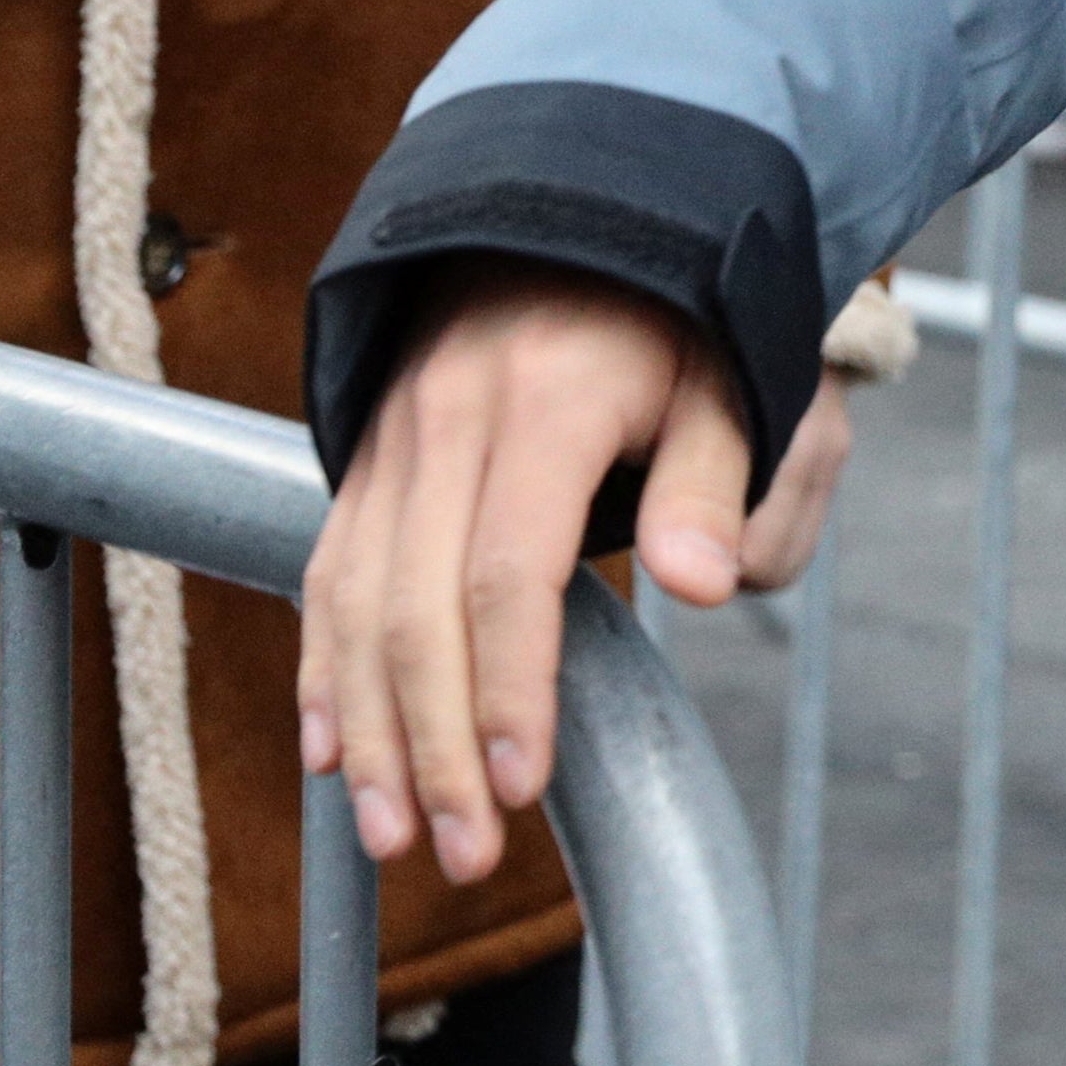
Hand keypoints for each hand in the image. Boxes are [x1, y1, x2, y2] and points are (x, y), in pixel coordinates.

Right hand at [298, 264, 828, 882]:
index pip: (506, 573)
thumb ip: (724, 482)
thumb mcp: (742, 378)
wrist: (599, 209)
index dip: (506, 690)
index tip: (519, 787)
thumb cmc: (691, 318)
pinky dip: (323, 668)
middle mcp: (449, 418)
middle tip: (458, 856)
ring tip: (391, 839)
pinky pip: (327, 571)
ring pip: (354, 602)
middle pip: (415, 608)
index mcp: (549, 401)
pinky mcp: (367, 454)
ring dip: (367, 731)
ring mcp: (394, 435)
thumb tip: (708, 585)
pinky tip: (328, 752)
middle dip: (431, 746)